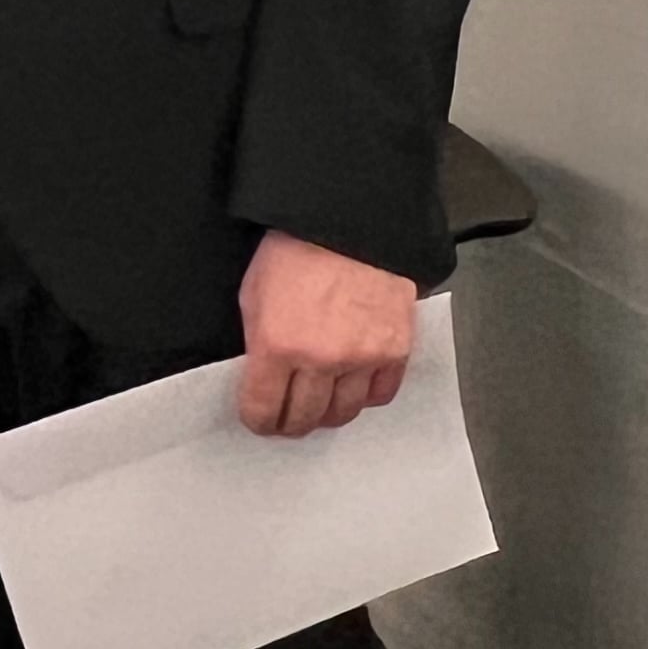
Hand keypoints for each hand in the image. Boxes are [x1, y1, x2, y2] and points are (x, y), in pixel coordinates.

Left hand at [236, 231, 417, 436]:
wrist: (346, 224)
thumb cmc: (294, 250)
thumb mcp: (252, 294)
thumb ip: (257, 342)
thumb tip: (260, 376)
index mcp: (277, 344)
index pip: (263, 407)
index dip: (258, 420)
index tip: (258, 421)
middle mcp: (321, 359)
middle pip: (305, 417)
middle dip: (290, 424)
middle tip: (286, 422)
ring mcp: (362, 358)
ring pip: (343, 412)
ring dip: (327, 415)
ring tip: (318, 408)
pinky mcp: (395, 351)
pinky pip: (380, 394)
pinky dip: (364, 397)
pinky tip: (352, 389)